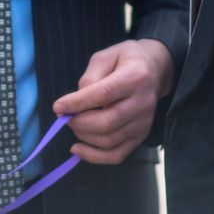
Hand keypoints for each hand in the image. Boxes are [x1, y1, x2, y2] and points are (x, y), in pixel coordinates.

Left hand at [53, 39, 173, 164]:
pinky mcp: (140, 137)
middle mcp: (142, 103)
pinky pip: (116, 155)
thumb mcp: (105, 56)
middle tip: (65, 116)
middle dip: (78, 122)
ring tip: (74, 124)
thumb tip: (73, 104)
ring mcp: (143, 123)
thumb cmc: (125, 60)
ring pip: (109, 140)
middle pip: (106, 122)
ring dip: (83, 136)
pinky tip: (78, 149)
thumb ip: (89, 77)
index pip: (104, 95)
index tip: (58, 107)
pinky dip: (94, 156)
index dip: (78, 103)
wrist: (155, 70)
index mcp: (134, 77)